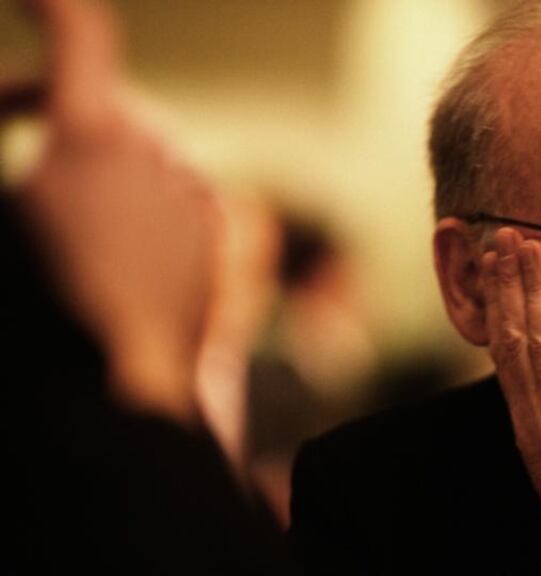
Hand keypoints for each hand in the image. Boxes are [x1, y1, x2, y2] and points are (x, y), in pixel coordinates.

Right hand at [20, 0, 217, 422]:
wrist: (125, 383)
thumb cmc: (42, 300)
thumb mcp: (6, 218)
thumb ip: (6, 139)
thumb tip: (27, 139)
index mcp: (95, 132)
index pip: (82, 31)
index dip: (51, 5)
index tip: (24, 0)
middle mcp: (155, 148)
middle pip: (100, 94)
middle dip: (47, 98)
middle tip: (3, 121)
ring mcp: (188, 187)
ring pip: (135, 140)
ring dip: (92, 148)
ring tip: (54, 197)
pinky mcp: (210, 225)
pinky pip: (167, 181)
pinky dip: (132, 184)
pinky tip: (106, 229)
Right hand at [482, 228, 540, 574]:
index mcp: (526, 416)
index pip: (504, 348)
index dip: (498, 301)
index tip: (496, 261)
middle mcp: (534, 411)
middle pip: (512, 333)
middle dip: (507, 281)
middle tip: (503, 234)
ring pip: (537, 338)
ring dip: (533, 287)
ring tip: (529, 243)